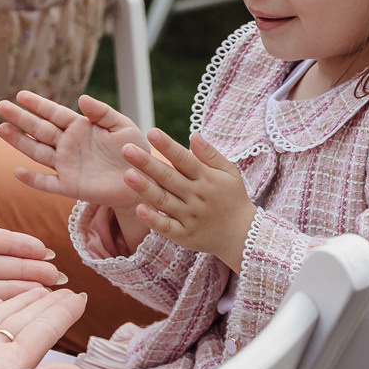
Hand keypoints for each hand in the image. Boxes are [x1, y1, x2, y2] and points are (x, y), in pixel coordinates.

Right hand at [0, 91, 147, 208]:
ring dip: (20, 142)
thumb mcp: (122, 126)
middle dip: (21, 118)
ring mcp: (67, 165)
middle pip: (40, 129)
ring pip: (38, 151)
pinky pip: (47, 183)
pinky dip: (32, 179)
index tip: (20, 95)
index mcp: (80, 128)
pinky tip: (17, 172)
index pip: (54, 113)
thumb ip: (102, 112)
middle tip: (1, 106)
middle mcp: (69, 145)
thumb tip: (81, 98)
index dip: (38, 104)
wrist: (143, 180)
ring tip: (1, 129)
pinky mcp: (70, 186)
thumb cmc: (134, 150)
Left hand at [122, 128, 255, 270]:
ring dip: (145, 188)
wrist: (243, 235)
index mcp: (207, 178)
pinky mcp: (185, 235)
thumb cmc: (233, 198)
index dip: (168, 146)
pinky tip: (139, 209)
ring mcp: (190, 217)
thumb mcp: (230, 172)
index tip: (151, 132)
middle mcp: (197, 196)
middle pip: (169, 178)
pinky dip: (153, 219)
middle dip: (147, 163)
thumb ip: (211, 154)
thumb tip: (194, 134)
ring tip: (127, 175)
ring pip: (164, 201)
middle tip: (126, 150)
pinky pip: (167, 227)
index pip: (184, 159)